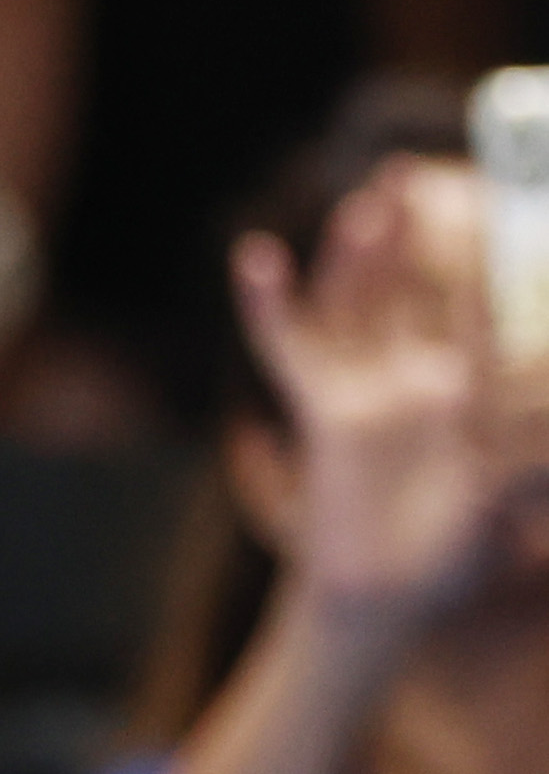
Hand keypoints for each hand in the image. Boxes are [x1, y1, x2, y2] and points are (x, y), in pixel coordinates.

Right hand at [235, 158, 548, 637]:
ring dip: (355, 260)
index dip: (478, 265)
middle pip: (408, 293)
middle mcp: (417, 377)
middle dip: (408, 239)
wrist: (386, 595)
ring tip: (365, 209)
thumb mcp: (506, 492)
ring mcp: (366, 391)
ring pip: (354, 308)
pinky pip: (289, 350)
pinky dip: (268, 304)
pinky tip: (254, 258)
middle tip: (406, 177)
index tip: (488, 213)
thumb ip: (530, 450)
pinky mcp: (321, 412)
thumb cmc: (455, 551)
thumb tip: (548, 408)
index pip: (474, 313)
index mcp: (471, 388)